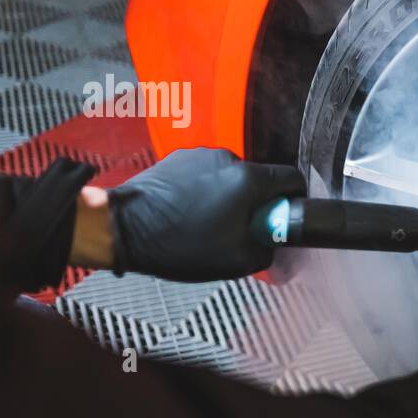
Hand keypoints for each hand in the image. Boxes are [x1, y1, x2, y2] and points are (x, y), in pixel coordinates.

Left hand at [108, 148, 305, 281]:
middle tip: (240, 232)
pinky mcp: (178, 160)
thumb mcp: (239, 260)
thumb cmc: (179, 245)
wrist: (124, 230)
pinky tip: (189, 215)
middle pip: (260, 180)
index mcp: (248, 180)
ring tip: (208, 225)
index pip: (292, 179)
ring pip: (231, 178)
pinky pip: (205, 176)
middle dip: (256, 204)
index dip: (293, 202)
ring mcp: (200, 156)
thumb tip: (278, 242)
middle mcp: (227, 159)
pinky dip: (204, 193)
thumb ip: (271, 248)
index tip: (280, 220)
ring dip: (228, 199)